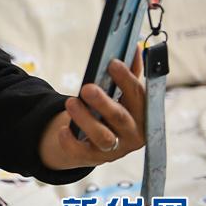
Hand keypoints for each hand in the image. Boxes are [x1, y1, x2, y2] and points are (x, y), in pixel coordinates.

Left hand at [40, 46, 145, 169]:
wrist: (93, 142)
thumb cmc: (110, 111)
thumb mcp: (121, 95)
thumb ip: (129, 73)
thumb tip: (136, 47)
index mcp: (143, 115)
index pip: (139, 96)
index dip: (127, 79)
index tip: (113, 63)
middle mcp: (133, 135)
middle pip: (120, 118)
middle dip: (104, 102)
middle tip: (87, 88)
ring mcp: (115, 149)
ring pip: (103, 137)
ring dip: (86, 119)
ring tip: (70, 102)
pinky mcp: (93, 158)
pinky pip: (81, 152)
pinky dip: (71, 142)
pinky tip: (62, 129)